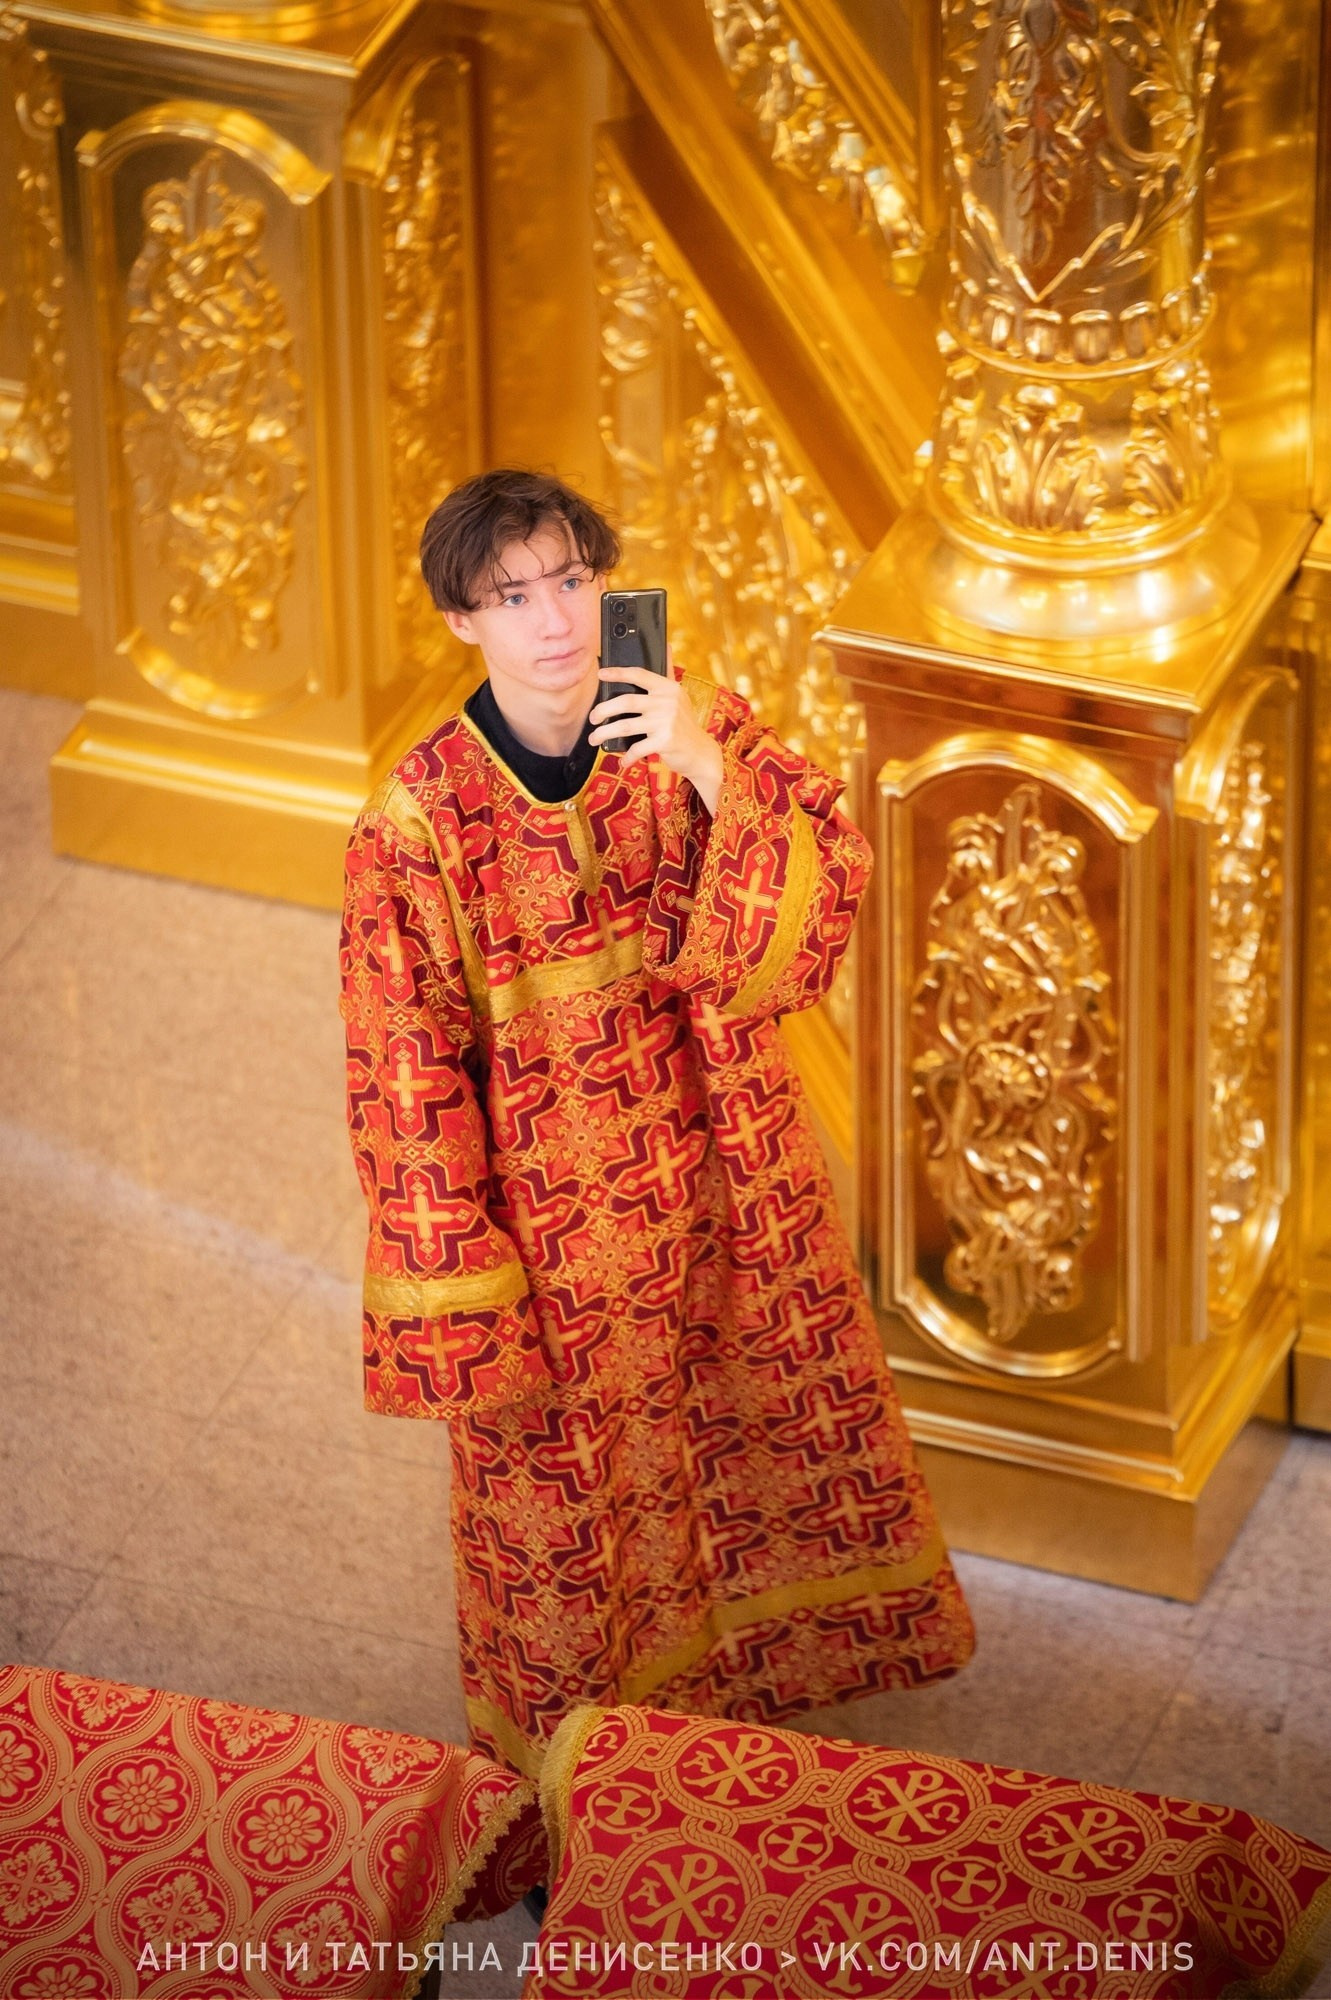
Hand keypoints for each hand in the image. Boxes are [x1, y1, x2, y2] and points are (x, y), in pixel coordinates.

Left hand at [589, 651, 723, 812]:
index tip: (600, 674)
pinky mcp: (665, 742)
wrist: (700, 752)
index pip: (639, 675)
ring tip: (593, 738)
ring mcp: (666, 722)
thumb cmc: (683, 724)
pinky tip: (623, 761)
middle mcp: (667, 703)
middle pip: (626, 701)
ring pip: (625, 725)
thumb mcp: (679, 698)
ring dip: (604, 732)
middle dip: (603, 709)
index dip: (618, 673)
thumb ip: (669, 674)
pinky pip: (636, 748)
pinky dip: (627, 757)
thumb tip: (667, 646)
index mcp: (668, 688)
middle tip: (592, 718)